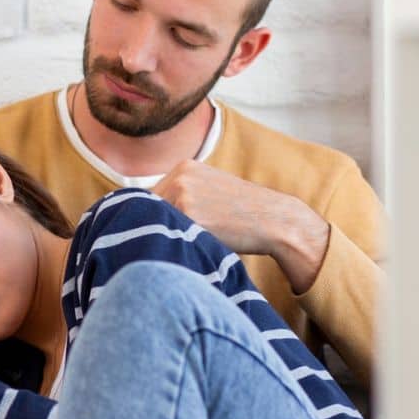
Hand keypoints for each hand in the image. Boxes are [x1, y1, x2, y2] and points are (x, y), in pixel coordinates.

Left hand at [153, 160, 329, 292]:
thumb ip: (181, 198)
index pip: (146, 197)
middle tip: (160, 245)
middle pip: (143, 209)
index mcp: (183, 167)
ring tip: (180, 249)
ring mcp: (183, 194)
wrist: (276, 220)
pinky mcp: (189, 214)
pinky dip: (172, 245)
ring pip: (152, 222)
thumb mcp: (210, 192)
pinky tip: (186, 251)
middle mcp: (179, 176)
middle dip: (148, 228)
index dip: (145, 218)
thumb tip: (143, 218)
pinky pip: (166, 234)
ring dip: (158, 238)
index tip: (149, 234)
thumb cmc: (243, 214)